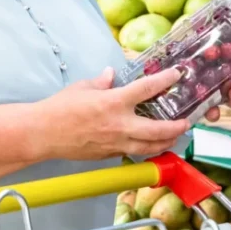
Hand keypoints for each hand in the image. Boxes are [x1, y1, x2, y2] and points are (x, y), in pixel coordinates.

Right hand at [38, 67, 190, 160]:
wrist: (43, 134)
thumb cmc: (60, 108)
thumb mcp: (82, 87)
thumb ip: (101, 82)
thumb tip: (112, 74)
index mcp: (113, 102)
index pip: (146, 89)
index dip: (165, 81)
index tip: (177, 75)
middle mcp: (119, 125)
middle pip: (157, 129)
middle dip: (175, 127)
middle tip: (186, 122)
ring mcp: (116, 143)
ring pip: (149, 147)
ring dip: (165, 143)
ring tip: (175, 137)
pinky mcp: (109, 155)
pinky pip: (133, 152)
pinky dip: (146, 149)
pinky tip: (150, 146)